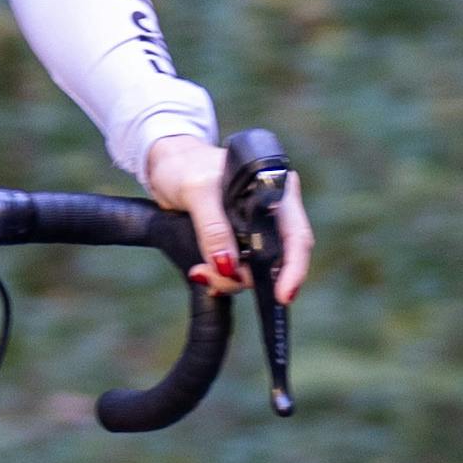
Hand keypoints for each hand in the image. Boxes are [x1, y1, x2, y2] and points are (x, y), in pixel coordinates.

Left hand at [142, 131, 308, 302]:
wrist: (166, 166)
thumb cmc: (185, 166)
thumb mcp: (197, 191)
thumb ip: (213, 228)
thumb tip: (228, 267)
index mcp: (275, 192)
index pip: (296, 236)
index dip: (295, 268)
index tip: (283, 295)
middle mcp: (271, 213)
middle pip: (276, 261)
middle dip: (247, 277)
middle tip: (212, 280)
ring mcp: (255, 230)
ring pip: (255, 270)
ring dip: (228, 279)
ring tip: (200, 272)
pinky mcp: (238, 243)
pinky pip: (237, 270)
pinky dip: (221, 277)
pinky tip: (204, 274)